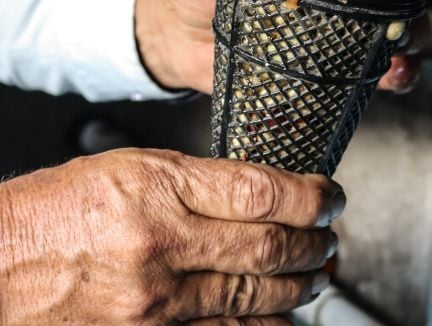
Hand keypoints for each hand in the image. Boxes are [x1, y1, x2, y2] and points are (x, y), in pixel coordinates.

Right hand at [0, 148, 343, 323]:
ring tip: (315, 271)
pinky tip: (279, 313)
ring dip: (300, 284)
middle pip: (271, 246)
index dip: (313, 197)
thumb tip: (268, 194)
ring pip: (257, 296)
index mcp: (154, 189)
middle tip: (330, 236)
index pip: (264, 193)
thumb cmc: (51, 217)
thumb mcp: (126, 171)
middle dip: (316, 242)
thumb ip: (197, 181)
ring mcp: (154, 303)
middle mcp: (159, 246)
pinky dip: (264, 324)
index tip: (329, 198)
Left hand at [134, 0, 425, 93]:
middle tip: (406, 20)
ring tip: (401, 54)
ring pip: (388, 35)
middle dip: (409, 6)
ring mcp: (331, 32)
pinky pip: (364, 76)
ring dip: (407, 44)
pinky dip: (387, 79)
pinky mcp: (321, 71)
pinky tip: (391, 79)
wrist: (164, 32)